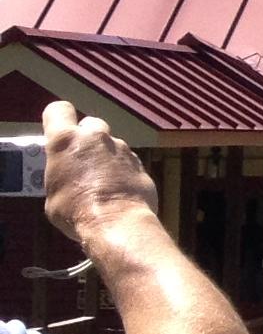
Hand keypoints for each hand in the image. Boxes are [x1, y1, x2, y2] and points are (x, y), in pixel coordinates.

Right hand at [41, 102, 160, 248]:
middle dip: (85, 138)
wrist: (116, 222)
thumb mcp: (51, 191)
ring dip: (105, 156)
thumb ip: (59, 172)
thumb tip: (65, 176)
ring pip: (110, 144)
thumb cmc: (76, 211)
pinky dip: (121, 170)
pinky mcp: (139, 162)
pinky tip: (116, 189)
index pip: (58, 110)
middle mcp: (95, 137)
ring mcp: (121, 148)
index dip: (58, 119)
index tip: (57, 131)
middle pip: (89, 124)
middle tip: (80, 161)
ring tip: (99, 182)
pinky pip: (126, 161)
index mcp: (66, 140)